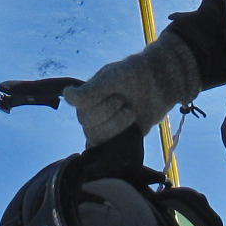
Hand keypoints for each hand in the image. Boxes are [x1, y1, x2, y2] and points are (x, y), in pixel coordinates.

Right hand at [62, 30, 201, 147]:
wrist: (159, 82)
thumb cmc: (134, 74)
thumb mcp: (112, 78)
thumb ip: (91, 90)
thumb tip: (66, 95)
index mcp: (86, 99)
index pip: (83, 114)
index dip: (102, 109)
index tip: (119, 96)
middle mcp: (91, 114)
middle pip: (90, 128)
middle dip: (112, 117)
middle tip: (127, 102)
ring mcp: (104, 128)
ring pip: (99, 139)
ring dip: (118, 127)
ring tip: (132, 112)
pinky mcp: (117, 139)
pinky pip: (105, 151)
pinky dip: (109, 150)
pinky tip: (121, 141)